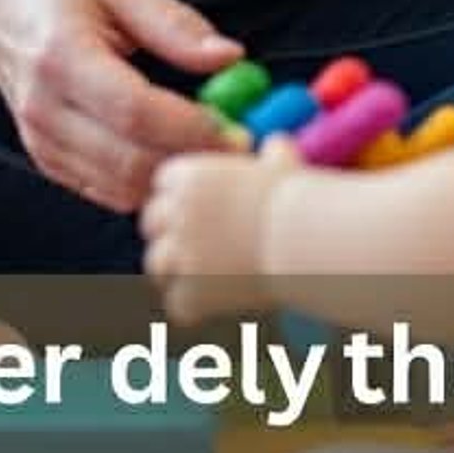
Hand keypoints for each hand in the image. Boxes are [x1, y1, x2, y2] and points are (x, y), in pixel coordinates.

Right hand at [0, 0, 239, 213]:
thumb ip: (174, 23)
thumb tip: (228, 57)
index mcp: (62, 56)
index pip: (133, 111)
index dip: (191, 128)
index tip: (237, 128)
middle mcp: (46, 109)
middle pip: (130, 161)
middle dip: (193, 159)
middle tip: (239, 144)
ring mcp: (43, 143)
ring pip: (123, 187)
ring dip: (174, 174)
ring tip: (211, 145)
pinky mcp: (49, 162)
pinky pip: (109, 191)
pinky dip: (148, 180)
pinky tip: (171, 150)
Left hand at [141, 141, 295, 323]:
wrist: (302, 238)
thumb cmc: (296, 196)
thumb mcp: (283, 162)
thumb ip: (272, 151)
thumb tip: (275, 146)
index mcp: (189, 176)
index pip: (163, 183)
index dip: (180, 196)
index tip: (200, 207)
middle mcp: (176, 213)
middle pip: (150, 224)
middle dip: (170, 232)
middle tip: (194, 246)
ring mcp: (181, 255)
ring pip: (156, 265)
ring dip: (174, 271)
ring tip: (200, 276)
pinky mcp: (192, 292)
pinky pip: (178, 304)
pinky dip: (194, 307)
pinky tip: (214, 303)